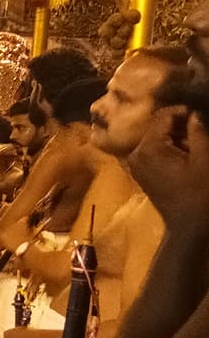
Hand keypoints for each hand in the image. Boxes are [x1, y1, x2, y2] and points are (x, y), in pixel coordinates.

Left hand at [128, 106, 208, 229]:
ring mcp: (136, 164)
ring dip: (178, 137)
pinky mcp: (142, 172)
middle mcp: (135, 153)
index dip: (183, 112)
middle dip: (181, 126)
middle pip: (158, 127)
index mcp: (148, 148)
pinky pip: (155, 151)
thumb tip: (195, 112)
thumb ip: (198, 131)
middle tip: (201, 134)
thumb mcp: (203, 159)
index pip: (163, 116)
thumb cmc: (200, 193)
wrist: (188, 225)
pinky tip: (187, 156)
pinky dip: (171, 148)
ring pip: (157, 138)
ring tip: (197, 146)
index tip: (201, 116)